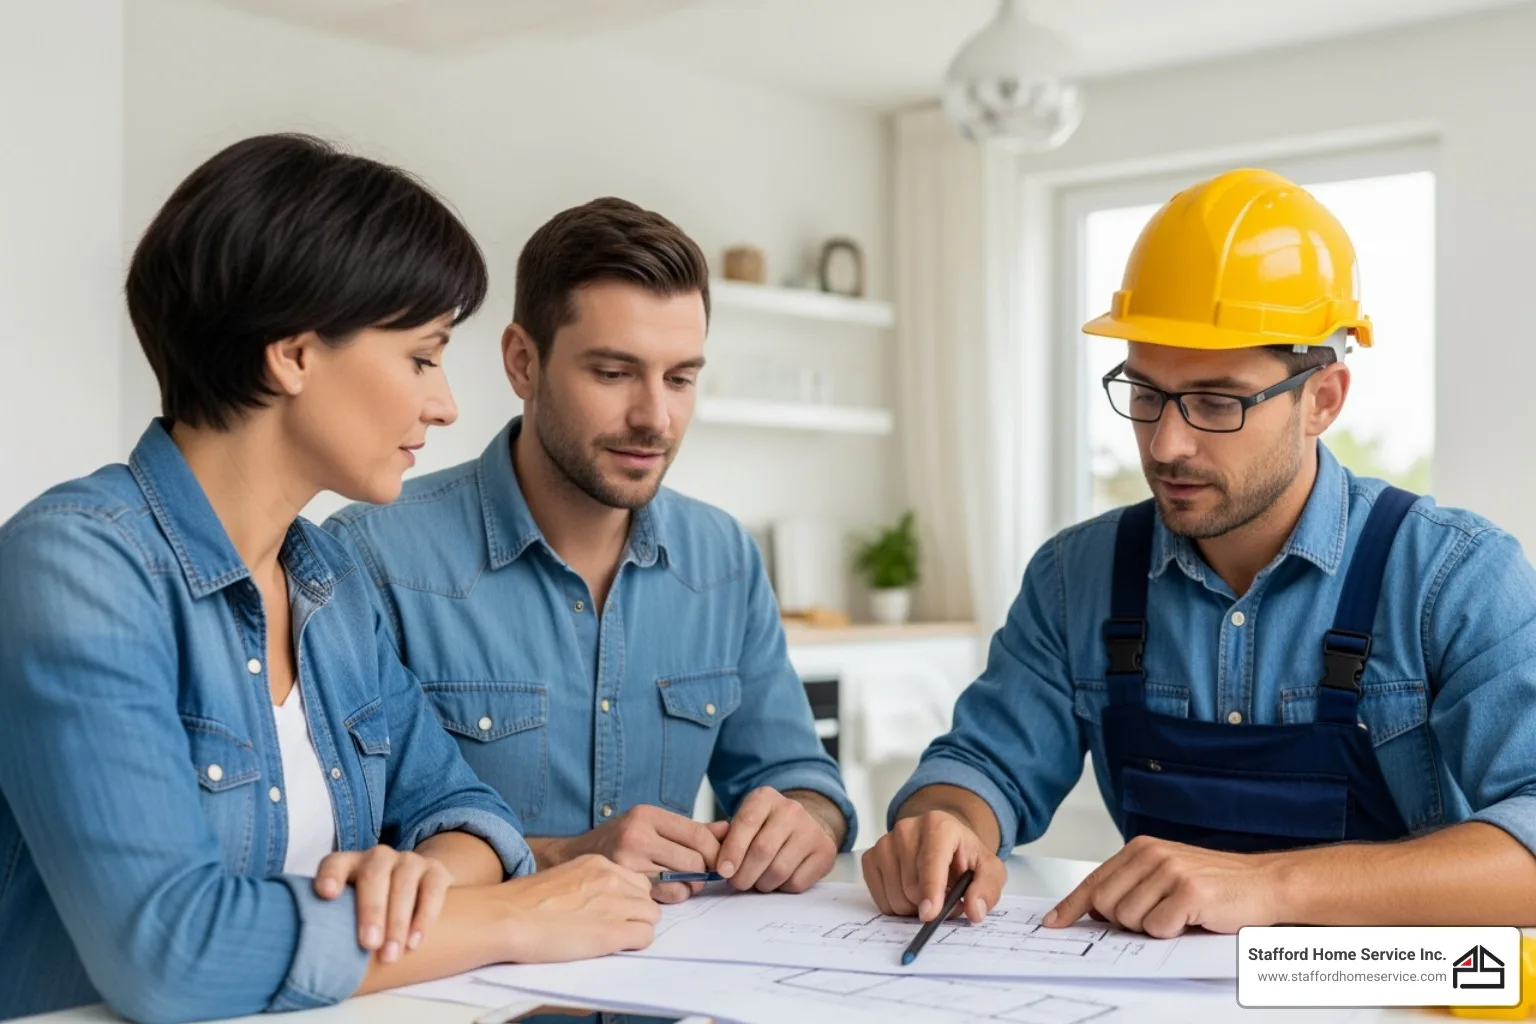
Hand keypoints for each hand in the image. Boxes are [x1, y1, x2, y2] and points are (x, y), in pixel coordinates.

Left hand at [314, 845, 452, 962]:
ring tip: (390, 954)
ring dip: (397, 921)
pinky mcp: (435, 871)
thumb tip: (316, 957)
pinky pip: (432, 891)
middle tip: (368, 944)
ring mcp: (409, 861)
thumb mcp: (349, 908)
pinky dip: (424, 917)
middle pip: (374, 875)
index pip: (336, 863)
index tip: (326, 894)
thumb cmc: (369, 907)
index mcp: (350, 864)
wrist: (414, 887)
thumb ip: (333, 921)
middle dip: (372, 910)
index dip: (330, 876)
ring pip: (404, 883)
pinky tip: (414, 941)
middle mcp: (379, 857)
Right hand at [499, 854, 660, 961]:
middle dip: (636, 912)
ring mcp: (614, 904)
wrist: (506, 917)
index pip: (634, 879)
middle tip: (614, 926)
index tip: (615, 910)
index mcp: (597, 863)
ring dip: (636, 927)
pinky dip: (633, 944)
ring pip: (651, 915)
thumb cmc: (523, 903)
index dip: (628, 898)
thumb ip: (587, 882)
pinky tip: (610, 947)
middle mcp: (610, 878)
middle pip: (647, 896)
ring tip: (610, 938)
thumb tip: (599, 899)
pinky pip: (644, 937)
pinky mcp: (612, 932)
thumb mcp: (563, 877)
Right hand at [551, 804, 722, 903]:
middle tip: (699, 872)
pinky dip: (675, 896)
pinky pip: (667, 897)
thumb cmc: (618, 840)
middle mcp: (637, 836)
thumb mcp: (651, 824)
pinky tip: (667, 890)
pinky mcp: (625, 886)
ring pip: (684, 880)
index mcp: (646, 815)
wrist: (573, 858)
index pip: (698, 834)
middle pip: (694, 859)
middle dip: (703, 870)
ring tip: (683, 880)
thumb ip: (692, 828)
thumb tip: (729, 829)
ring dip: (691, 885)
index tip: (718, 858)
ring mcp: (629, 863)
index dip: (715, 850)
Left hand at [716, 787, 837, 893]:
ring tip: (758, 880)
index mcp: (766, 797)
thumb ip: (724, 839)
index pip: (747, 822)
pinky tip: (778, 879)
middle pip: (762, 850)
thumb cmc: (764, 829)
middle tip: (737, 883)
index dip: (732, 851)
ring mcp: (811, 830)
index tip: (723, 871)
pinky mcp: (825, 852)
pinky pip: (796, 882)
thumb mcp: (742, 823)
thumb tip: (719, 865)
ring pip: (779, 870)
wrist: (803, 827)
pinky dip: (782, 888)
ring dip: (762, 884)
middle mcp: (791, 810)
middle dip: (744, 874)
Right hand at [861, 809, 1005, 922]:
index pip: (931, 861)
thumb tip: (975, 910)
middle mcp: (907, 828)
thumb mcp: (989, 870)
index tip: (929, 914)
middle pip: (911, 885)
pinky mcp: (871, 857)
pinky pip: (879, 897)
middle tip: (946, 899)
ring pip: (894, 894)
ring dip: (914, 907)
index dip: (930, 890)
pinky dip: (896, 905)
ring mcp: (885, 842)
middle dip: (930, 904)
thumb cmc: (964, 857)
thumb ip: (987, 889)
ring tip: (929, 894)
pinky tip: (909, 893)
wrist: (943, 842)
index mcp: (939, 825)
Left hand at [1044, 835, 1283, 937]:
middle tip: (1156, 917)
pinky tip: (1192, 918)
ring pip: (1129, 919)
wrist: (1264, 883)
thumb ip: (1130, 886)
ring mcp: (1169, 871)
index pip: (1095, 881)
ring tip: (1178, 915)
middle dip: (1124, 923)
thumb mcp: (1165, 876)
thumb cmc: (1215, 884)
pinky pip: (1157, 928)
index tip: (1054, 921)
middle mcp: (1151, 855)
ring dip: (1152, 928)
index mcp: (1141, 849)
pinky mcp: (1188, 891)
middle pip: (1105, 905)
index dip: (1071, 906)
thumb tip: (1092, 910)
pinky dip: (1172, 933)